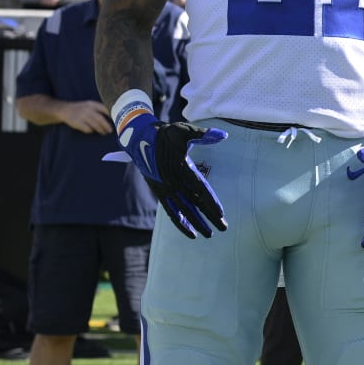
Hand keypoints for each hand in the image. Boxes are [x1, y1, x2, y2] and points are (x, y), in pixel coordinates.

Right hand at [60, 99, 113, 134]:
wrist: (64, 109)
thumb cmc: (81, 108)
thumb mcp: (89, 105)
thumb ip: (99, 109)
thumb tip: (112, 117)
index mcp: (92, 104)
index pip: (105, 109)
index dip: (111, 115)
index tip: (115, 121)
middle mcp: (88, 109)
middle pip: (101, 119)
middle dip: (107, 126)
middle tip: (110, 131)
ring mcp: (82, 116)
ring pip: (95, 125)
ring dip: (101, 130)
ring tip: (104, 133)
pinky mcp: (77, 123)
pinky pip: (87, 129)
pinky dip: (91, 131)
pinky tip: (92, 131)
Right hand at [118, 110, 227, 237]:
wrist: (139, 138)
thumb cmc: (165, 134)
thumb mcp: (183, 130)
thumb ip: (203, 134)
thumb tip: (223, 135)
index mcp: (180, 167)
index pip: (199, 188)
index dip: (210, 201)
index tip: (221, 213)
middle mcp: (172, 181)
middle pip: (194, 203)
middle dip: (209, 216)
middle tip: (223, 228)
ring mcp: (164, 188)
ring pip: (182, 210)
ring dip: (196, 223)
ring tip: (209, 234)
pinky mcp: (159, 192)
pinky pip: (170, 211)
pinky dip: (180, 222)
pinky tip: (191, 232)